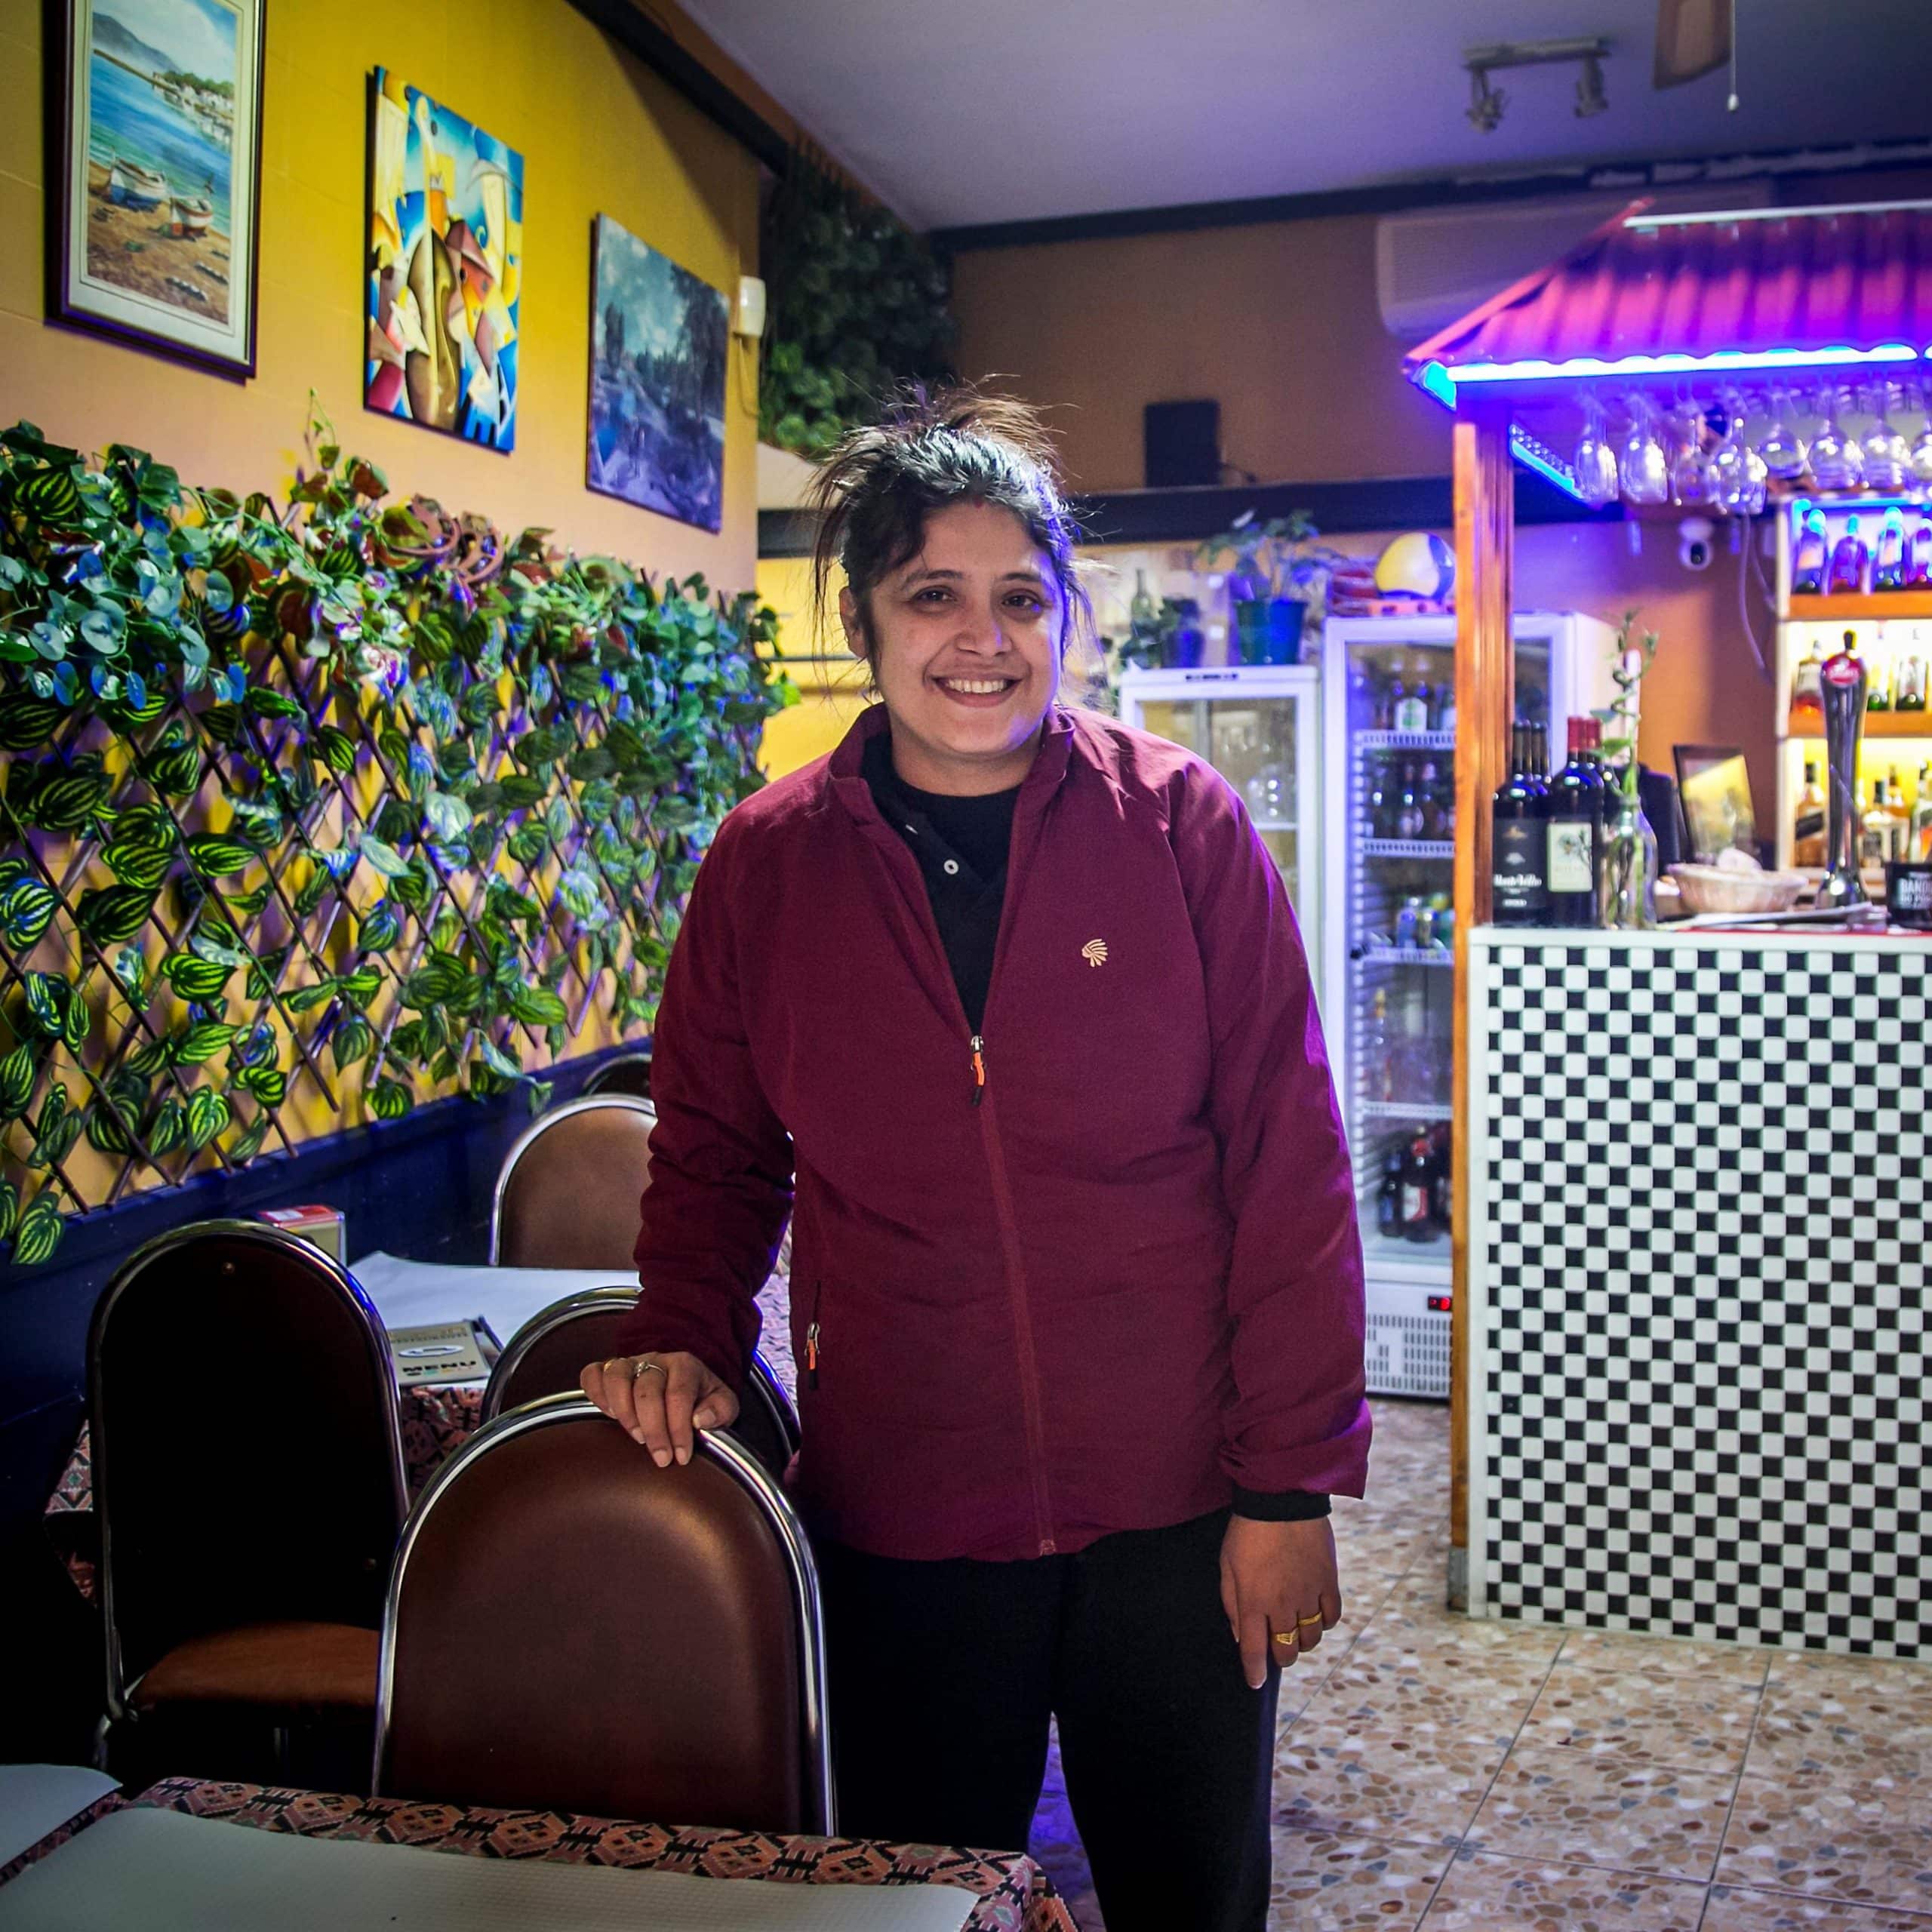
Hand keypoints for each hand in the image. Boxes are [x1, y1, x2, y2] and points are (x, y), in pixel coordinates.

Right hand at [579, 1351, 739, 1467]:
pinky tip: (610, 1416)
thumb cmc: (704, 1400)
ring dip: (625, 1411)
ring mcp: (630, 1363)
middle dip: (654, 1429)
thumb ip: (721, 1410)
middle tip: (661, 1458)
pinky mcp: (609, 1370)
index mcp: (686, 1365)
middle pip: (647, 1390)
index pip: (679, 1394)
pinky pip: (592, 1374)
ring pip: (617, 1376)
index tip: (681, 1456)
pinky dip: (596, 1395)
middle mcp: (656, 1360)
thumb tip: (700, 1419)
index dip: (679, 1428)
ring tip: (638, 1437)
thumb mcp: (725, 1405)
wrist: (687, 1384)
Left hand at [1219, 1515, 1342, 1691]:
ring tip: (1294, 1626)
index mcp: (1253, 1601)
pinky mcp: (1329, 1582)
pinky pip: (1332, 1617)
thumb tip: (1240, 1636)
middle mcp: (1283, 1604)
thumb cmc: (1247, 1531)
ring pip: (1311, 1639)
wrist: (1281, 1500)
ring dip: (1302, 1640)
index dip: (1254, 1672)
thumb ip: (1232, 1604)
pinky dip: (1324, 1622)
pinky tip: (1315, 1613)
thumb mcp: (1227, 1565)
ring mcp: (1309, 1594)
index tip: (1254, 1682)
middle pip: (1286, 1651)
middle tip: (1275, 1644)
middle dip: (1280, 1655)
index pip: (1254, 1651)